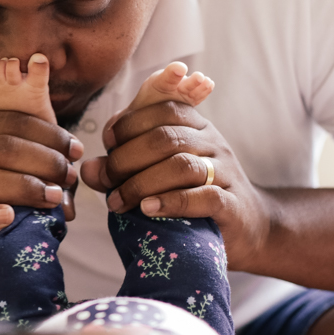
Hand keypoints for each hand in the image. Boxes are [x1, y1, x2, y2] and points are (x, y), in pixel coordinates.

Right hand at [0, 110, 82, 252]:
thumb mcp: (15, 166)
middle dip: (43, 160)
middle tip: (68, 177)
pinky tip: (8, 216)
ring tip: (52, 197)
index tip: (76, 151)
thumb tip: (73, 173)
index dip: (48, 134)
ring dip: (22, 187)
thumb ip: (44, 162)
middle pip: (0, 148)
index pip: (13, 121)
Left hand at [79, 101, 271, 269]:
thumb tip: (85, 168)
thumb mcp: (156, 175)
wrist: (248, 226)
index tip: (108, 145)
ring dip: (141, 183)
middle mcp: (212, 143)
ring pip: (181, 164)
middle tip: (108, 183)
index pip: (161, 108)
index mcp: (195, 126)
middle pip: (164, 137)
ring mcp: (225, 172)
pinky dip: (171, 202)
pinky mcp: (232, 204)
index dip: (128, 124)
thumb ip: (121, 169)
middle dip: (126, 159)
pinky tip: (148, 209)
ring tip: (119, 202)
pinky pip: (204, 195)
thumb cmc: (191, 196)